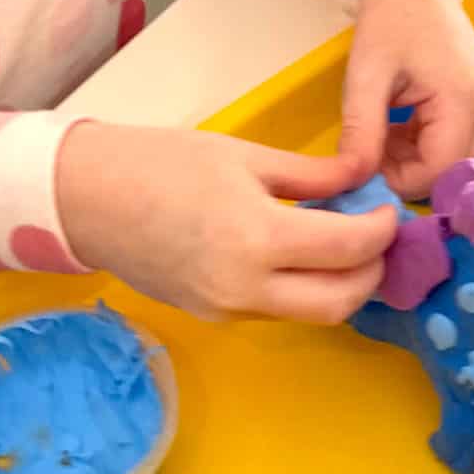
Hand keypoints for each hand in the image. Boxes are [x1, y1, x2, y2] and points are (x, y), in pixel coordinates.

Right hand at [56, 123, 396, 325]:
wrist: (84, 198)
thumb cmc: (160, 162)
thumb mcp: (243, 155)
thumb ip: (311, 175)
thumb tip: (364, 176)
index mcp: (257, 238)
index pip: (348, 249)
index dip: (382, 230)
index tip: (389, 210)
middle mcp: (246, 287)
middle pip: (341, 302)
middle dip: (372, 271)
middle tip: (378, 238)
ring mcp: (228, 309)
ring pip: (311, 314)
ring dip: (342, 285)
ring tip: (346, 246)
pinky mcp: (213, 318)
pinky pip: (276, 310)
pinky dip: (303, 289)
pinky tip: (302, 256)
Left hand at [342, 0, 473, 200]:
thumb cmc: (388, 19)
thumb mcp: (366, 77)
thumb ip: (361, 134)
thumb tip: (352, 182)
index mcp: (464, 98)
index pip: (437, 172)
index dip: (398, 180)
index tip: (363, 166)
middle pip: (452, 171)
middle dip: (408, 172)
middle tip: (371, 150)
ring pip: (455, 160)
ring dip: (416, 159)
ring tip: (383, 132)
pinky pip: (458, 142)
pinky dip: (427, 144)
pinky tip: (401, 124)